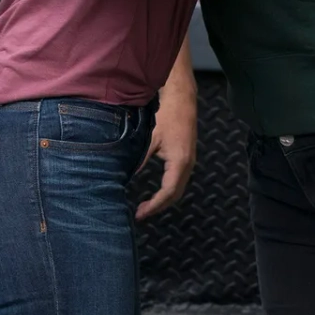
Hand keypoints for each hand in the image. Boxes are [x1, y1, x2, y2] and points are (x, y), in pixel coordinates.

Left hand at [136, 85, 197, 219]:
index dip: (154, 205)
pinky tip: (156, 193)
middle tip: (140, 214)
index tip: (140, 213)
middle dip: (159, 207)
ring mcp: (190, 162)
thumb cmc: (166, 116)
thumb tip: (125, 177)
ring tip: (146, 207)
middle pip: (175, 195)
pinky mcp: (188, 158)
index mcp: (180, 162)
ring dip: (164, 200)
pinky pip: (179, 181)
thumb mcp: (150, 139)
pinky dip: (168, 191)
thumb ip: (140, 160)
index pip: (168, 192)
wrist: (182, 100)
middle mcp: (188, 165)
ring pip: (178, 189)